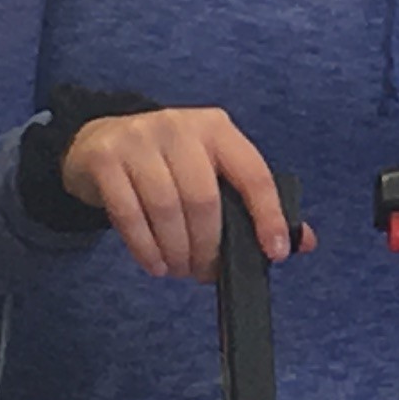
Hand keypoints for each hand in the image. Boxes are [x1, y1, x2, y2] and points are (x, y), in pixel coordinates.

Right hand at [61, 105, 299, 282]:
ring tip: (180, 269)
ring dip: (177, 252)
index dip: (267, 216)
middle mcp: (180, 127)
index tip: (276, 252)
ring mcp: (139, 140)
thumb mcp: (209, 168)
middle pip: (204, 199)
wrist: (96, 140)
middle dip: (208, 247)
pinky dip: (146, 248)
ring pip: (166, 209)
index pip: (253, 173)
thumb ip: (252, 200)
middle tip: (205, 271)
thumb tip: (302, 240)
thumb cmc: (165, 161)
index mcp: (217, 129)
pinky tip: (156, 264)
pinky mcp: (106, 159)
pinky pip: (129, 215)